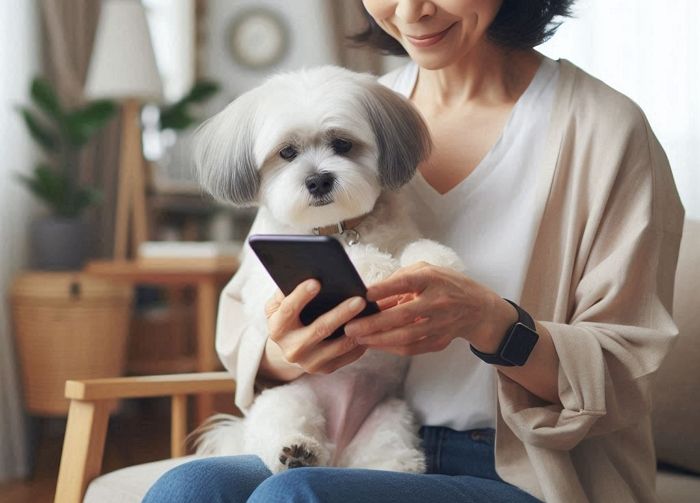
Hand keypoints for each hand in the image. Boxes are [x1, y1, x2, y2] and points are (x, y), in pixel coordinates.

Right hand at [263, 279, 367, 375]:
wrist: (290, 346)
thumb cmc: (289, 314)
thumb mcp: (280, 302)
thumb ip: (288, 289)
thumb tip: (309, 272)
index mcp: (277, 328)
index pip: (288, 310)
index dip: (301, 296)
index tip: (316, 281)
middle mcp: (291, 349)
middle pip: (319, 329)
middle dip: (341, 313)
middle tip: (359, 299)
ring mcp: (309, 362)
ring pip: (338, 345)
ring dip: (357, 329)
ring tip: (372, 313)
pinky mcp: (325, 368)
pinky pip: (348, 356)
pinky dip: (361, 341)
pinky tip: (372, 327)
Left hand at [343, 262, 516, 355]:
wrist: (478, 309)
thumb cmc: (446, 285)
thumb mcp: (427, 271)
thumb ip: (400, 278)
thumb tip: (371, 291)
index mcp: (433, 279)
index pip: (407, 283)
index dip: (384, 289)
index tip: (363, 294)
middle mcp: (438, 302)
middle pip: (403, 316)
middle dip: (374, 324)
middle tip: (351, 327)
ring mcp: (441, 324)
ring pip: (406, 337)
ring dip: (379, 340)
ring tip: (358, 338)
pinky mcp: (440, 341)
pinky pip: (412, 348)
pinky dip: (391, 348)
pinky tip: (375, 345)